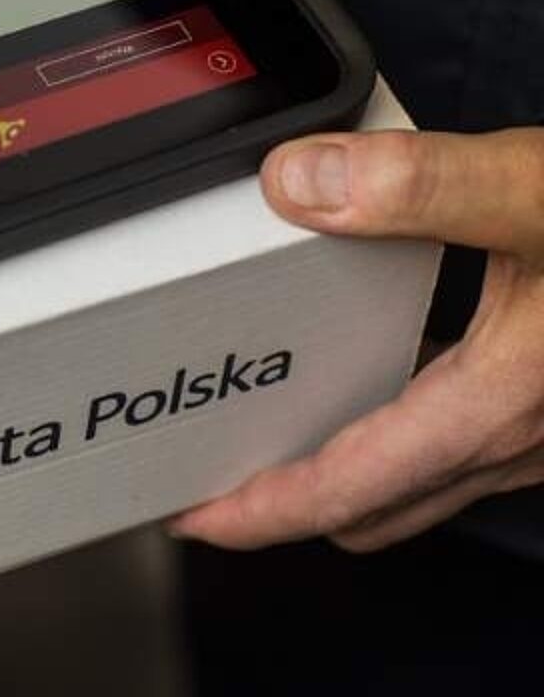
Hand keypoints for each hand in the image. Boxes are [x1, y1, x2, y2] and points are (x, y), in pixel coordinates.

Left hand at [170, 128, 543, 551]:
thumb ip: (425, 186)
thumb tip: (298, 183)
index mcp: (499, 404)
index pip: (347, 489)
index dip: (258, 511)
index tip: (187, 513)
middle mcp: (523, 438)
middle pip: (376, 504)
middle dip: (288, 500)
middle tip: (212, 470)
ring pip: (425, 480)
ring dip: (345, 470)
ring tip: (273, 422)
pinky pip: (465, 441)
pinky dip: (401, 430)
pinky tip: (380, 368)